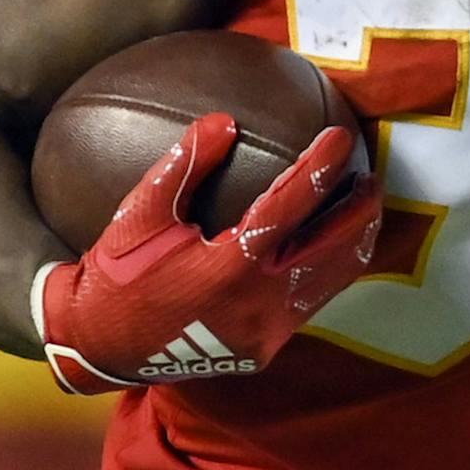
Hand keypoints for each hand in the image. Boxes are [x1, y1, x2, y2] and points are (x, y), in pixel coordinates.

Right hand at [32, 112, 380, 393]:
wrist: (99, 348)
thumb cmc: (118, 274)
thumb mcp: (139, 215)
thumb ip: (183, 166)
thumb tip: (224, 120)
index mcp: (227, 269)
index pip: (291, 206)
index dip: (321, 167)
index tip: (341, 136)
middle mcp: (256, 305)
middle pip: (334, 247)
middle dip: (361, 208)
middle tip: (370, 175)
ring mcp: (265, 332)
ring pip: (331, 279)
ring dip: (353, 240)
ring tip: (361, 206)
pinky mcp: (264, 349)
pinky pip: (310, 302)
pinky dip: (328, 268)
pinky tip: (329, 244)